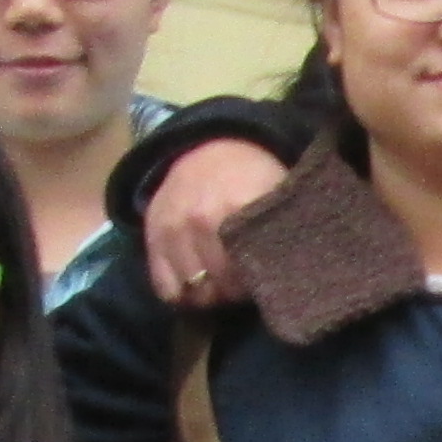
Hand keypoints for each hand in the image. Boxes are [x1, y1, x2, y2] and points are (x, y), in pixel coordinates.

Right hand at [145, 138, 291, 308]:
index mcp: (239, 206)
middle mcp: (202, 218)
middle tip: (243, 285)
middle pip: (221, 285)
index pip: (250, 271)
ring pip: (193, 290)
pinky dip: (180, 295)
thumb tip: (289, 274)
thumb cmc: (252, 177)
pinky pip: (164, 287)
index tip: (264, 282)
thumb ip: (281, 230)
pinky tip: (195, 285)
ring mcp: (173, 227)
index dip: (259, 284)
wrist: (211, 146)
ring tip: (220, 284)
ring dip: (209, 295)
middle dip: (235, 292)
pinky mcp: (153, 235)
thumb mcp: (276, 193)